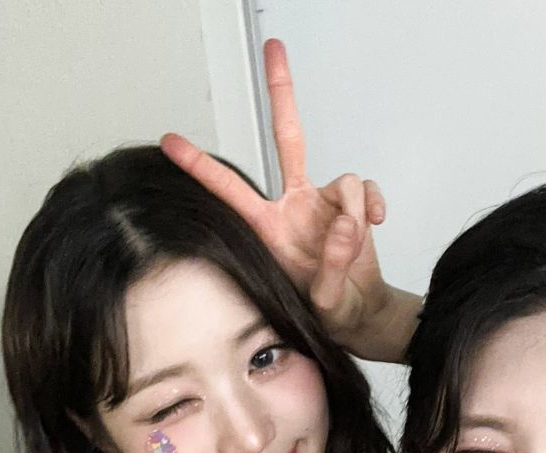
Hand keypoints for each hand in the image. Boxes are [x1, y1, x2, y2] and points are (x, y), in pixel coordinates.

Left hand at [161, 39, 392, 348]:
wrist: (360, 313)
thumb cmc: (328, 306)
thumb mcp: (322, 299)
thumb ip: (332, 266)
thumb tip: (348, 225)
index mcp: (269, 227)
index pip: (231, 189)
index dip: (200, 166)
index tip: (170, 142)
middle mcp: (295, 205)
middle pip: (289, 137)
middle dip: (281, 91)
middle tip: (273, 47)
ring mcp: (325, 202)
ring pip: (344, 182)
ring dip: (353, 217)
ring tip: (351, 250)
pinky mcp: (355, 205)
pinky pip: (366, 190)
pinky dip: (373, 207)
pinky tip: (375, 226)